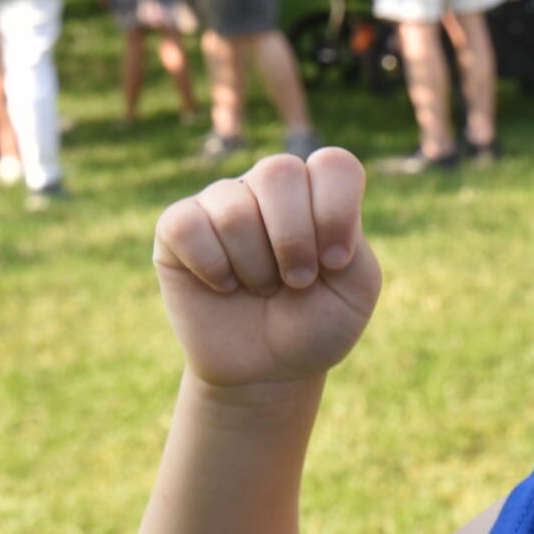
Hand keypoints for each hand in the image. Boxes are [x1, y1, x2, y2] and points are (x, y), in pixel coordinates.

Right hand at [152, 150, 382, 390]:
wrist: (268, 369)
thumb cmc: (316, 324)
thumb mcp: (355, 290)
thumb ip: (350, 237)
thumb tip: (306, 204)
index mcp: (317, 193)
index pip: (333, 165)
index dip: (336, 212)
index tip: (336, 263)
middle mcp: (268, 187)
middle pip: (279, 172)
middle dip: (293, 239)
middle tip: (298, 281)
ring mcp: (222, 202)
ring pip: (234, 209)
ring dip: (255, 265)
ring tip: (261, 287)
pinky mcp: (178, 227)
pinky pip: (188, 226)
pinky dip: (212, 267)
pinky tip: (223, 285)